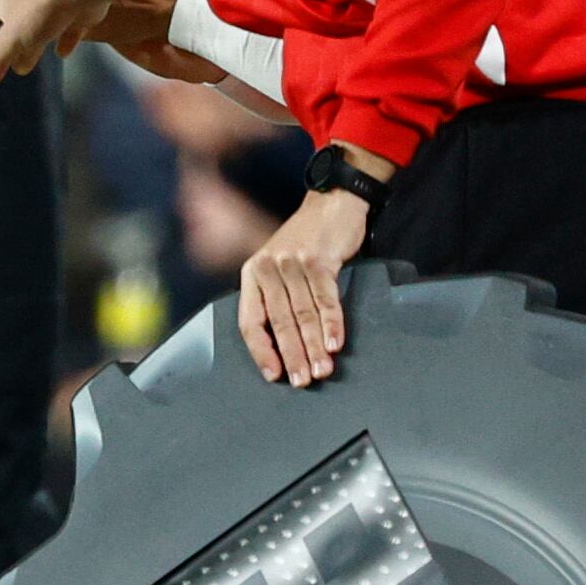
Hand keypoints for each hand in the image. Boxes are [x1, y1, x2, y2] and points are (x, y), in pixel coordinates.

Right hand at [0, 0, 121, 92]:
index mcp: (3, 0)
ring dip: (26, 37)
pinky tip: (62, 53)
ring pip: (33, 18)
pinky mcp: (76, 8)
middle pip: (2, 9)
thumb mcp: (11, 41)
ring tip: (23, 56)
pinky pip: (65, 27)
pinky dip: (61, 40)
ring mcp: (51, 0)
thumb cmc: (42, 8)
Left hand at [236, 182, 369, 387]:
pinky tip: (335, 344)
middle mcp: (267, 269)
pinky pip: (326, 299)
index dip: (261, 350)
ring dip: (314, 346)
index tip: (274, 374)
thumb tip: (280, 343)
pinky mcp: (319, 260)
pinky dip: (332, 324)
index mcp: (252, 274)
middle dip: (292, 355)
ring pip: (303, 314)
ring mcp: (292, 263)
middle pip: (279, 322)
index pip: (250, 321)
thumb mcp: (278, 266)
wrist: (332, 203)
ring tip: (322, 370)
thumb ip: (275, 297)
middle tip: (302, 381)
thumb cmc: (305, 241)